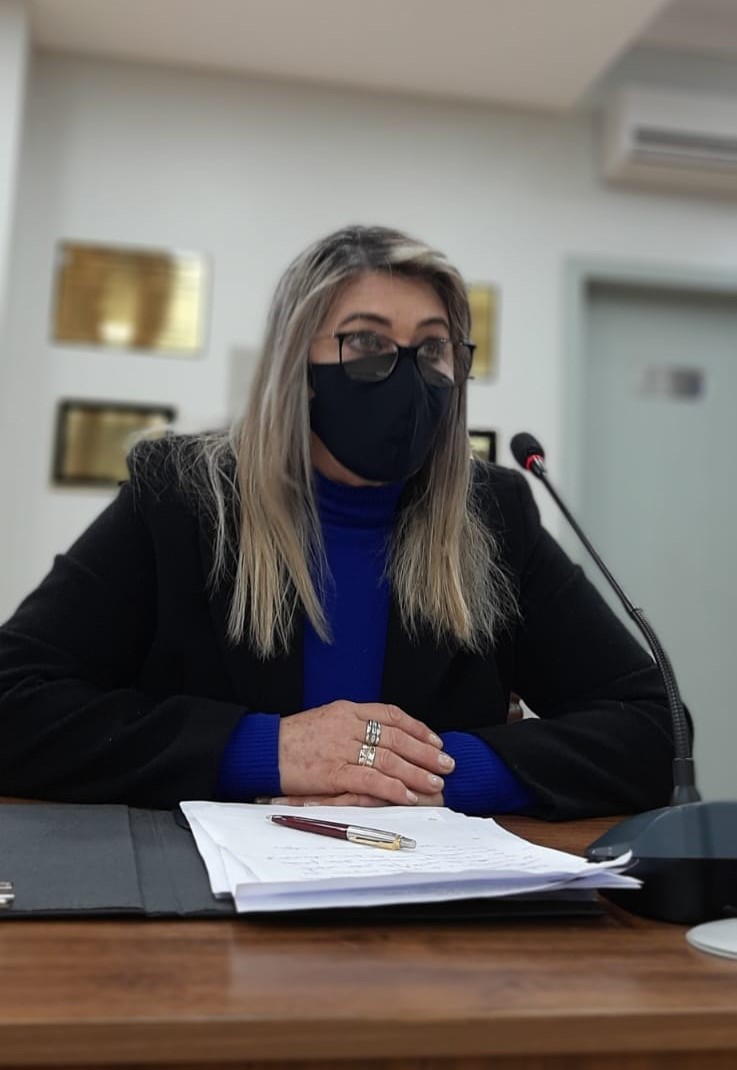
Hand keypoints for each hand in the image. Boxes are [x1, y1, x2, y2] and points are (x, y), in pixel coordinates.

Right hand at [278, 699, 453, 805]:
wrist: (262, 750)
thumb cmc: (292, 740)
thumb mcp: (325, 721)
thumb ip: (352, 726)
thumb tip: (380, 737)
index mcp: (347, 709)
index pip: (392, 715)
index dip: (417, 728)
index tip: (435, 739)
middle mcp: (348, 725)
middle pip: (397, 737)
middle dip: (426, 751)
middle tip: (446, 763)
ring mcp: (342, 748)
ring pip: (390, 759)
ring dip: (417, 772)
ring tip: (436, 782)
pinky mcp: (334, 772)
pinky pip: (372, 780)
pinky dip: (394, 787)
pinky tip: (409, 795)